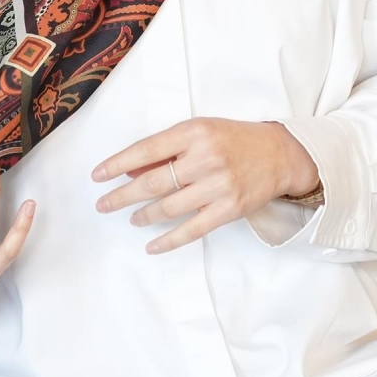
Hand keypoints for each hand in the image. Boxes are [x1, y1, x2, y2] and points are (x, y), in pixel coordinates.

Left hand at [91, 118, 318, 254]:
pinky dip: (169, 240)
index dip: (117, 164)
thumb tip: (129, 171)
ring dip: (143, 215)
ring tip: (129, 218)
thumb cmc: (231, 139)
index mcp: (193, 132)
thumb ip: (166, 150)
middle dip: (122, 195)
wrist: (278, 153)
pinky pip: (192, 229)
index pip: (146, 149)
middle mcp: (205, 158)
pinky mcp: (230, 209)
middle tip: (102, 205)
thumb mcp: (197, 132)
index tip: (97, 176)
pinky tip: (151, 245)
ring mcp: (218, 185)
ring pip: (169, 207)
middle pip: (153, 182)